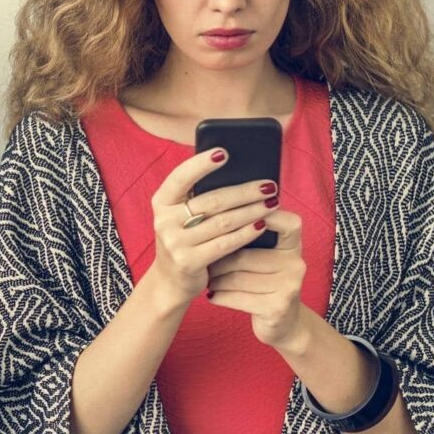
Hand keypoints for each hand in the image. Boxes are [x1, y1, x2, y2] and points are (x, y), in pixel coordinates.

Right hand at [145, 149, 277, 301]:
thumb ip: (198, 197)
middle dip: (245, 191)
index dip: (201, 164)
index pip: (180, 177)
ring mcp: (174, 242)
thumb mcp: (181, 216)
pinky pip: (225, 243)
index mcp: (161, 202)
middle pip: (212, 201)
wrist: (170, 281)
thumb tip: (238, 174)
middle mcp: (163, 221)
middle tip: (269, 184)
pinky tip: (262, 224)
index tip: (224, 153)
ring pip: (223, 222)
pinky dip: (247, 233)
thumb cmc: (185, 239)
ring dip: (252, 210)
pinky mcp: (188, 261)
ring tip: (272, 202)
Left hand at [205, 210, 314, 350]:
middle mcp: (295, 263)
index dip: (257, 216)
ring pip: (236, 278)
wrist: (284, 324)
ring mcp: (289, 286)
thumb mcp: (267, 257)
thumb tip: (213, 211)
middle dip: (218, 261)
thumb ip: (251, 235)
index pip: (283, 222)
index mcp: (293, 245)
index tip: (225, 217)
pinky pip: (237, 297)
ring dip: (216, 280)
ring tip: (208, 280)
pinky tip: (212, 296)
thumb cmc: (266, 282)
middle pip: (242, 256)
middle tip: (203, 262)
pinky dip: (219, 297)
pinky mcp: (277, 308)